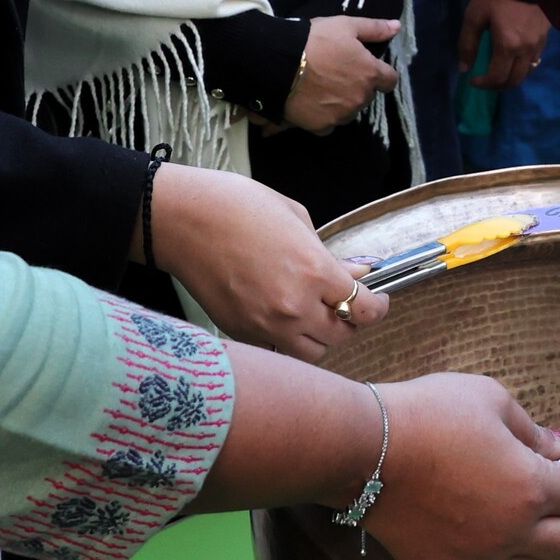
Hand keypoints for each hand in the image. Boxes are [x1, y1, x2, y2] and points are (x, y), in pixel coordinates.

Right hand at [145, 164, 386, 358]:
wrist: (182, 219)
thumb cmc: (238, 206)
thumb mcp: (297, 219)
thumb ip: (329, 255)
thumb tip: (354, 274)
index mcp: (313, 272)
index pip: (363, 309)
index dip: (377, 306)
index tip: (377, 299)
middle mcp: (293, 307)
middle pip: (341, 336)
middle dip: (349, 321)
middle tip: (345, 304)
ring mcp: (264, 325)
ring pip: (310, 353)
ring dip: (319, 337)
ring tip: (313, 314)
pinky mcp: (240, 332)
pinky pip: (275, 349)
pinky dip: (285, 338)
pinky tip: (279, 314)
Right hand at [283, 16, 399, 134]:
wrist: (279, 62)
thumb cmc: (315, 40)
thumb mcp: (346, 26)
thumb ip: (374, 29)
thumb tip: (397, 27)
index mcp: (370, 74)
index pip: (390, 80)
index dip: (379, 73)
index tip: (364, 66)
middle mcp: (360, 98)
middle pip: (367, 95)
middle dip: (357, 86)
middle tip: (336, 72)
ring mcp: (341, 115)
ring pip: (349, 110)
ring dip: (341, 101)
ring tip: (321, 86)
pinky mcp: (322, 127)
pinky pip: (329, 124)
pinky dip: (323, 115)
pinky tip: (311, 102)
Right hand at [362, 373, 559, 559]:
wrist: (364, 450)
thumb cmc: (427, 416)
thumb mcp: (491, 400)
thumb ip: (532, 429)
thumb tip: (557, 447)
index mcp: (532, 489)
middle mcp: (511, 532)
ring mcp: (477, 555)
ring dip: (543, 539)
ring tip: (530, 511)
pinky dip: (496, 546)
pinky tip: (481, 519)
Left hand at [460, 0, 550, 91]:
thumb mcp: (474, 17)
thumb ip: (467, 44)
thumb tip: (464, 68)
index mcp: (508, 46)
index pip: (497, 78)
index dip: (483, 84)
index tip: (473, 80)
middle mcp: (527, 50)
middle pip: (515, 81)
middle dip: (498, 86)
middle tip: (486, 82)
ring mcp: (539, 44)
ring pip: (527, 72)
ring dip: (512, 78)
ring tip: (499, 72)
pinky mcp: (545, 37)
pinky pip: (535, 60)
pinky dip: (523, 67)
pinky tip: (513, 59)